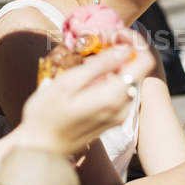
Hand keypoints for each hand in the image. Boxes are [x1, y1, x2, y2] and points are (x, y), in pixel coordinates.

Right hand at [17, 36, 153, 155]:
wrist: (40, 149)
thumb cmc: (46, 114)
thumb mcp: (68, 83)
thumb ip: (99, 65)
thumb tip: (124, 49)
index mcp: (114, 96)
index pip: (145, 61)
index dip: (133, 43)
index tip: (113, 36)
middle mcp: (123, 107)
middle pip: (137, 69)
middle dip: (122, 52)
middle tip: (97, 42)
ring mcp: (119, 116)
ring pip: (127, 80)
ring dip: (114, 66)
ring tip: (88, 60)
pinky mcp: (112, 120)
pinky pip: (119, 92)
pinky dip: (110, 80)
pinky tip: (88, 78)